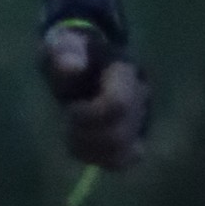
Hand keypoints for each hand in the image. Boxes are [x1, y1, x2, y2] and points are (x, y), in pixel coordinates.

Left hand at [39, 22, 151, 173]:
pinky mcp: (135, 138)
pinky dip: (97, 158)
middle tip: (68, 120)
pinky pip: (122, 161)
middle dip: (86, 135)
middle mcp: (141, 97)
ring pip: (121, 155)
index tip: (71, 108)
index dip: (90, 115)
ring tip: (73, 132)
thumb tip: (71, 67)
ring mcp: (141, 119)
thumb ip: (66, 51)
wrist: (88, 58)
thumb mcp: (63, 44)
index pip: (118, 106)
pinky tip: (81, 144)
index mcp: (126, 71)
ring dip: (89, 149)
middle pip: (119, 136)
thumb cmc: (73, 51)